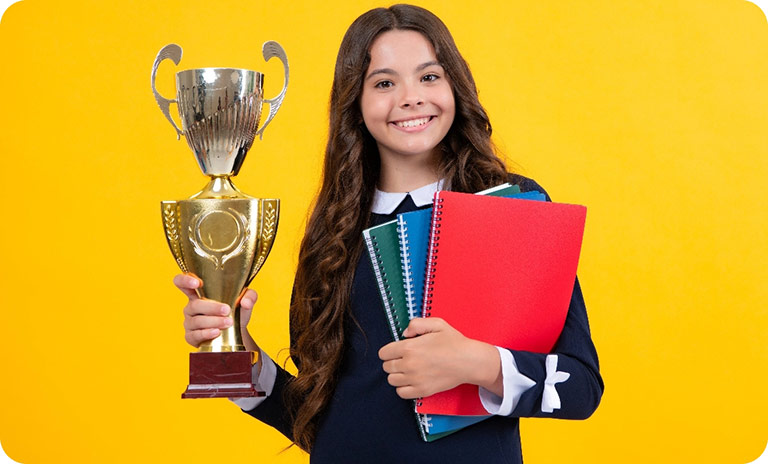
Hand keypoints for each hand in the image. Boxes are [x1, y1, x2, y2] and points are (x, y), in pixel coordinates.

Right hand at [173, 274, 258, 349]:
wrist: (237, 332)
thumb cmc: (236, 310)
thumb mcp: (245, 299)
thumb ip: (250, 295)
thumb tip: (245, 302)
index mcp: (199, 293)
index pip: (182, 282)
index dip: (185, 280)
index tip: (197, 283)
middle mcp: (191, 307)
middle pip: (195, 305)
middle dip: (212, 307)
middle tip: (227, 310)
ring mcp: (189, 323)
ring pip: (197, 321)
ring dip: (213, 321)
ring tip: (228, 323)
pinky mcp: (191, 337)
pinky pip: (195, 335)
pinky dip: (206, 333)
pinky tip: (216, 332)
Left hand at [378, 317, 501, 398]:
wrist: (468, 361)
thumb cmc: (454, 343)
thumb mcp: (436, 324)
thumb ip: (416, 324)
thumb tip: (404, 333)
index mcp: (410, 347)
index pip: (383, 353)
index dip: (388, 350)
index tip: (396, 350)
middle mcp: (409, 364)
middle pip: (386, 367)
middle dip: (392, 361)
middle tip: (404, 359)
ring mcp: (415, 379)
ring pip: (391, 380)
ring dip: (397, 374)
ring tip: (407, 369)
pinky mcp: (422, 391)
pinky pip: (401, 393)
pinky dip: (403, 387)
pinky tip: (410, 380)